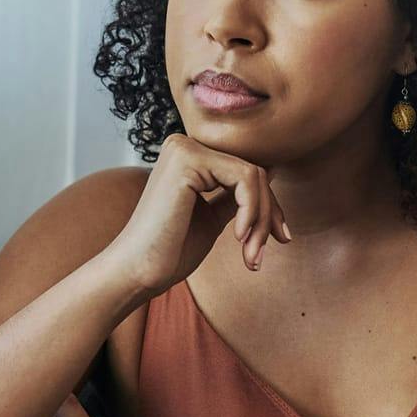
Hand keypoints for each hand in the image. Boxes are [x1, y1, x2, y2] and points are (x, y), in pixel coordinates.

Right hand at [105, 132, 291, 297]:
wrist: (137, 272)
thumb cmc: (170, 251)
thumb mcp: (212, 217)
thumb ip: (236, 195)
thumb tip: (271, 171)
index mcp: (188, 156)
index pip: (246, 171)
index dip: (268, 206)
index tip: (279, 238)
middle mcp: (184, 144)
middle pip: (254, 171)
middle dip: (268, 215)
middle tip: (260, 255)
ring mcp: (184, 148)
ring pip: (254, 175)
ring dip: (261, 220)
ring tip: (250, 256)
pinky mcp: (187, 159)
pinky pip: (244, 178)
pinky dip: (251, 211)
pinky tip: (238, 238)